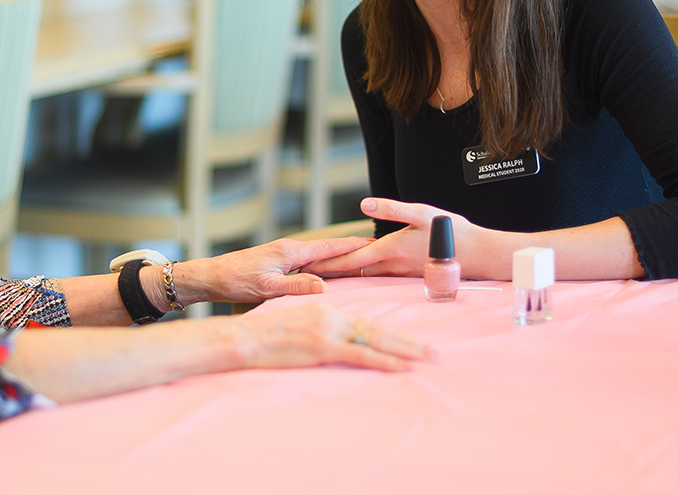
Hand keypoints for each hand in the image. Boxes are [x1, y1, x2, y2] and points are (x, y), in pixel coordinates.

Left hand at [175, 237, 371, 304]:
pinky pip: (309, 261)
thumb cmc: (235, 281)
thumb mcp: (266, 288)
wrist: (211, 277)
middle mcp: (290, 249)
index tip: (375, 243)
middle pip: (328, 248)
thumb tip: (325, 288)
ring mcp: (284, 255)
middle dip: (352, 249)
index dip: (353, 246)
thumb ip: (295, 287)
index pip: (330, 247)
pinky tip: (328, 271)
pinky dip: (324, 264)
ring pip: (319, 254)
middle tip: (377, 249)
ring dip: (339, 256)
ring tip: (360, 259)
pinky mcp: (278, 263)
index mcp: (291, 252)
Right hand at [234, 302, 435, 371]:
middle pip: (379, 328)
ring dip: (405, 350)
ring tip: (427, 358)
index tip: (412, 341)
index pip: (367, 321)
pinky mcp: (323, 346)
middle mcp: (333, 316)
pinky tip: (403, 367)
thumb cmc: (264, 335)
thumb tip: (335, 339)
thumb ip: (319, 328)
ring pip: (376, 339)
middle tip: (434, 352)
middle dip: (409, 341)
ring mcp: (329, 330)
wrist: (244, 337)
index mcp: (327, 310)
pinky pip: (361, 354)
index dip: (393, 332)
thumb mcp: (296, 324)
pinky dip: (385, 360)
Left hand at [298, 199, 477, 278]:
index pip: (349, 261)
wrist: (478, 254)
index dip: (325, 263)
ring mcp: (400, 272)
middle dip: (326, 272)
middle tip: (301, 275)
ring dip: (343, 275)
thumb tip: (364, 203)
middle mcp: (391, 265)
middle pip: (352, 271)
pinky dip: (362, 275)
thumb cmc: (451, 231)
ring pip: (364, 275)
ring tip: (320, 275)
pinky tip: (356, 275)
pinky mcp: (408, 273)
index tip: (304, 267)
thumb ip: (391, 209)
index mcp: (389, 250)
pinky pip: (378, 276)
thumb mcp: (421, 212)